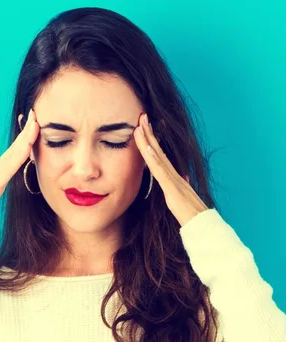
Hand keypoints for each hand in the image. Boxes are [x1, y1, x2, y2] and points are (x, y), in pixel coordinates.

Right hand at [0, 108, 39, 207]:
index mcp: (3, 162)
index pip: (17, 144)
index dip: (24, 132)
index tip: (31, 120)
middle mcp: (4, 160)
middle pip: (19, 141)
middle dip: (27, 127)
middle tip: (34, 112)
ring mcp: (4, 165)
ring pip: (19, 147)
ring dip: (27, 135)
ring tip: (35, 122)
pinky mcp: (3, 173)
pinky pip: (15, 161)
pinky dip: (22, 151)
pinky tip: (28, 144)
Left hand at [133, 112, 208, 226]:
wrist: (201, 224)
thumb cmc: (191, 214)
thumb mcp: (182, 196)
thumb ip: (180, 185)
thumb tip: (182, 175)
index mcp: (173, 176)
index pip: (160, 155)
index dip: (152, 140)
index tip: (145, 126)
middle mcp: (173, 173)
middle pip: (158, 150)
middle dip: (149, 132)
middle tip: (142, 116)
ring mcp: (172, 179)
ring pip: (157, 156)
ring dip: (148, 140)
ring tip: (139, 125)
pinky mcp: (171, 187)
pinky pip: (160, 170)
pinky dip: (152, 158)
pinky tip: (146, 147)